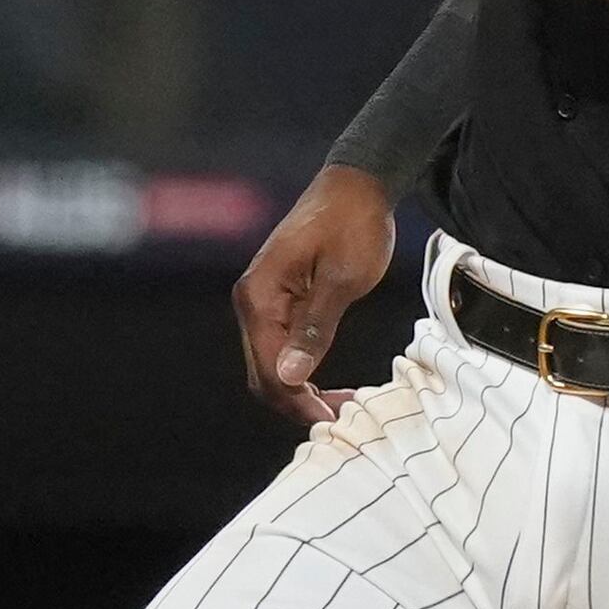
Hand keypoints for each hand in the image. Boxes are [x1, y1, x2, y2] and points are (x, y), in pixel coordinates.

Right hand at [232, 165, 397, 424]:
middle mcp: (251, 302)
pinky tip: (331, 384)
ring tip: (343, 407)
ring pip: (270, 366)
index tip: (336, 423)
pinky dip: (302, 372)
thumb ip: (315, 329)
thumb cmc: (354, 223)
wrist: (357, 185)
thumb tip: (291, 377)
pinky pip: (281, 349)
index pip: (269, 371)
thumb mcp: (343, 279)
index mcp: (259, 297)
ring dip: (300, 391)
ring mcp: (262, 303)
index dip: (299, 403)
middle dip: (298, 404)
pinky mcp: (277, 302)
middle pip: (262, 375)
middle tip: (344, 421)